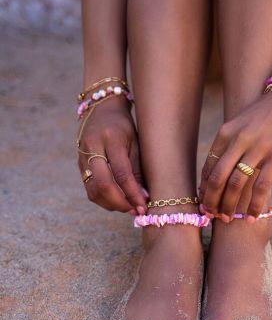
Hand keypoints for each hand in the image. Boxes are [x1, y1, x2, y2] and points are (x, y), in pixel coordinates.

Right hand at [77, 97, 146, 212]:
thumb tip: (143, 198)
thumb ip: (137, 169)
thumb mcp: (135, 142)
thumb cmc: (124, 126)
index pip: (121, 173)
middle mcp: (92, 148)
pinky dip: (103, 199)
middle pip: (103, 185)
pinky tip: (117, 201)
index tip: (143, 208)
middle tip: (134, 211)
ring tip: (128, 207)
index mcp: (111, 138)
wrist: (100, 108)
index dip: (133, 194)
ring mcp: (82, 157)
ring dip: (111, 204)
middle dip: (120, 203)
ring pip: (93, 191)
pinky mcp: (79, 165)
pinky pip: (89, 189)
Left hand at [199, 93, 271, 219]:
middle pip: (217, 178)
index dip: (204, 189)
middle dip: (212, 201)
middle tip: (211, 216)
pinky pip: (261, 187)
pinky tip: (252, 216)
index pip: (209, 167)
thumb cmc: (266, 115)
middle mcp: (239, 140)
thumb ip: (230, 147)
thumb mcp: (241, 125)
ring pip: (236, 185)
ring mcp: (258, 148)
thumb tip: (221, 178)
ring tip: (229, 219)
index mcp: (226, 133)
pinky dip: (254, 205)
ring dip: (230, 206)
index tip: (204, 203)